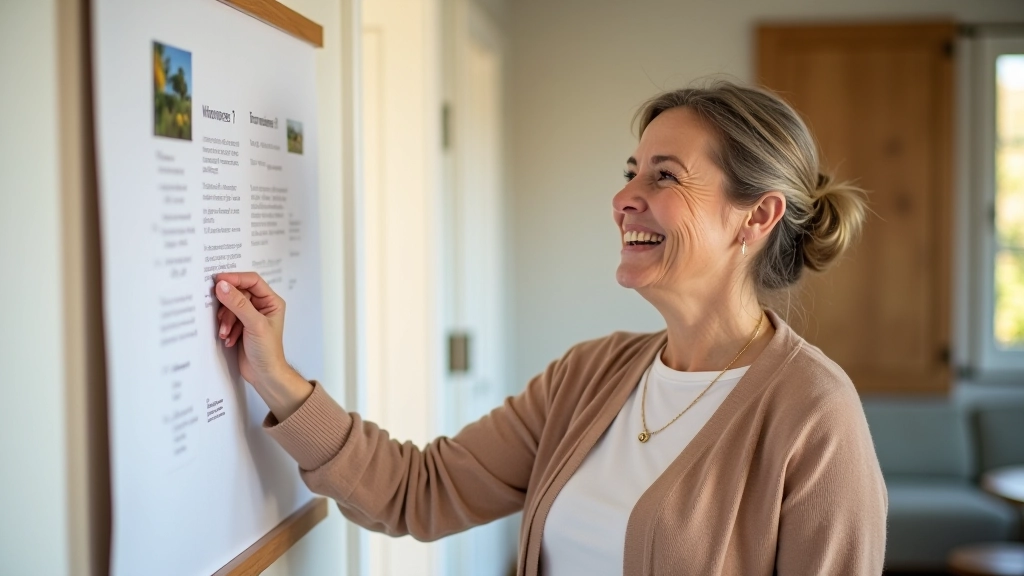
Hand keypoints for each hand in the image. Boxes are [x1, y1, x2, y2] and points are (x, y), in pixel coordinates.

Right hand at [214, 272, 311, 418]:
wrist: (264, 374)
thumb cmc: (267, 351)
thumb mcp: (254, 325)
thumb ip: (238, 304)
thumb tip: (223, 286)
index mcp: (271, 301)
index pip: (252, 281)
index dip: (235, 279)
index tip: (218, 281)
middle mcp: (262, 306)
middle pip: (238, 294)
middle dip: (228, 308)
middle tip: (223, 320)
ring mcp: (251, 316)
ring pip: (231, 306)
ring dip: (226, 320)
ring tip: (226, 334)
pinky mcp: (241, 326)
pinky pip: (227, 318)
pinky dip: (226, 328)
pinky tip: (229, 339)